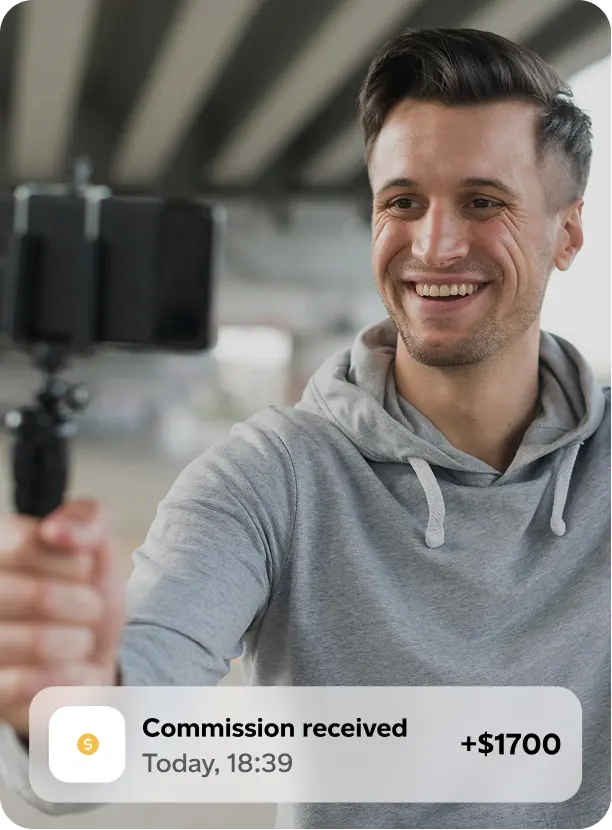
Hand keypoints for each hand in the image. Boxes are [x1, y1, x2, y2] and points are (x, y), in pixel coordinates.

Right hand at [0, 499, 124, 734]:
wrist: (97, 651)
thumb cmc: (85, 591)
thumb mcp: (97, 545)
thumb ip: (86, 519)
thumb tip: (55, 531)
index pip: (25, 545)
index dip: (73, 560)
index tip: (85, 568)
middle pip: (38, 596)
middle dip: (85, 603)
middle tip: (92, 606)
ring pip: (38, 642)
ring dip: (80, 640)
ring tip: (83, 639)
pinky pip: (29, 685)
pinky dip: (73, 676)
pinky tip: (80, 668)